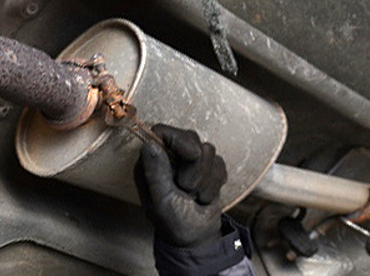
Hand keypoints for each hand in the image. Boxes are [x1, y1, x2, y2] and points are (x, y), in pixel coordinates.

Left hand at [134, 124, 227, 247]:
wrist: (196, 238)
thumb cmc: (173, 221)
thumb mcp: (161, 201)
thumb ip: (155, 173)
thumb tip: (149, 144)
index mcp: (151, 161)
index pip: (162, 131)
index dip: (178, 138)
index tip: (191, 154)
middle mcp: (169, 156)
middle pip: (190, 137)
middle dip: (195, 166)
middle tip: (187, 187)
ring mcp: (189, 161)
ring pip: (208, 150)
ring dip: (205, 178)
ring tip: (194, 195)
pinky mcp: (207, 168)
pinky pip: (220, 163)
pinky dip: (215, 183)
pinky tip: (204, 196)